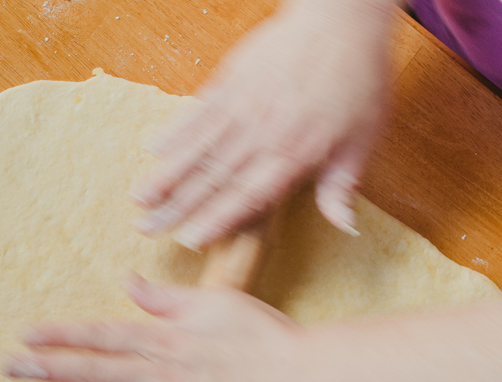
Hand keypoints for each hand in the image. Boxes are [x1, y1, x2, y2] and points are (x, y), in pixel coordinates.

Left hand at [3, 276, 309, 381]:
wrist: (303, 381)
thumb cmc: (263, 337)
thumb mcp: (213, 303)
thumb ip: (164, 297)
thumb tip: (126, 280)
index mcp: (164, 338)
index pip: (101, 335)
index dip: (60, 336)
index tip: (25, 335)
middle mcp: (159, 373)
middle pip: (93, 370)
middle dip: (46, 367)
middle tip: (6, 367)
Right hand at [132, 0, 393, 247]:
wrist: (342, 19)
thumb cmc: (357, 78)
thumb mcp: (363, 139)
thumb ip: (343, 186)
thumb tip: (345, 228)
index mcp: (295, 154)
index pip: (248, 196)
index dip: (217, 220)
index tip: (189, 240)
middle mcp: (263, 134)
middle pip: (211, 178)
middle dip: (176, 207)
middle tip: (146, 228)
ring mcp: (243, 106)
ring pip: (197, 148)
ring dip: (165, 175)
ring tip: (138, 198)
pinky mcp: (231, 81)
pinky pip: (196, 111)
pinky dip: (173, 130)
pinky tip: (151, 148)